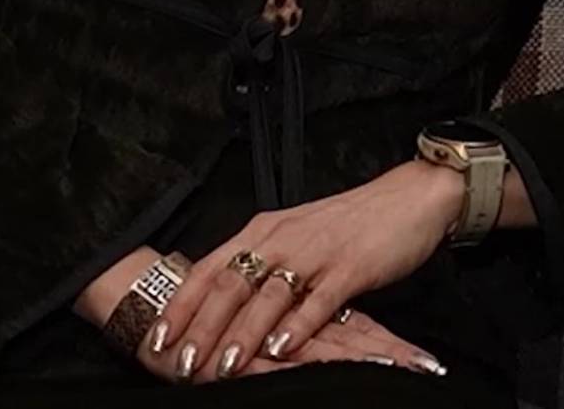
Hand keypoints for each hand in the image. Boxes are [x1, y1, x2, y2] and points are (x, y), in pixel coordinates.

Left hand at [150, 160, 463, 382]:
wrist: (406, 198)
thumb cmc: (347, 223)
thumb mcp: (293, 238)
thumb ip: (261, 264)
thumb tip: (223, 299)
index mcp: (261, 232)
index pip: (208, 270)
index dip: (181, 304)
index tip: (157, 335)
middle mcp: (280, 239)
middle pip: (229, 286)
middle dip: (202, 328)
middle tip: (181, 362)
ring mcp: (314, 253)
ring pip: (268, 297)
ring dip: (244, 334)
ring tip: (225, 366)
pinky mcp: (349, 268)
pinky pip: (318, 300)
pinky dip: (297, 326)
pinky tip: (281, 347)